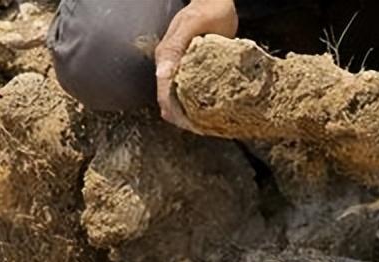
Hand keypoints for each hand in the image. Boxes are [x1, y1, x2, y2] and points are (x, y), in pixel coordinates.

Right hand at [154, 0, 238, 130]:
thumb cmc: (208, 11)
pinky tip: (210, 113)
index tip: (192, 127)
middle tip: (203, 131)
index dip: (175, 113)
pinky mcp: (192, 70)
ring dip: (190, 115)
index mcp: (166, 57)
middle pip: (170, 101)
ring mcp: (181, 69)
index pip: (164, 93)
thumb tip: (161, 74)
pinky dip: (198, 105)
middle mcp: (170, 66)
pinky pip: (191, 92)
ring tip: (207, 127)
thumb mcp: (191, 26)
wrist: (216, 2)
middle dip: (183, 119)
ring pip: (180, 99)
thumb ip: (175, 47)